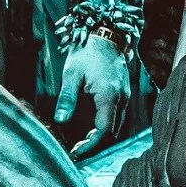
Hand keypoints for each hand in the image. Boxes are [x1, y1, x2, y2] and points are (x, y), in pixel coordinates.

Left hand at [51, 28, 138, 155]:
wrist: (105, 34)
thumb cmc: (87, 52)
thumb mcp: (72, 74)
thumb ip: (67, 99)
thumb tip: (60, 120)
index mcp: (109, 96)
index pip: (105, 131)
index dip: (92, 145)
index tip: (77, 152)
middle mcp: (122, 99)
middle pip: (113, 132)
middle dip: (96, 145)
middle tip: (77, 151)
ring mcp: (125, 96)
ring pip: (117, 126)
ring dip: (101, 137)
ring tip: (82, 143)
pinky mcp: (124, 93)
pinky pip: (117, 117)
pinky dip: (105, 127)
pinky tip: (91, 129)